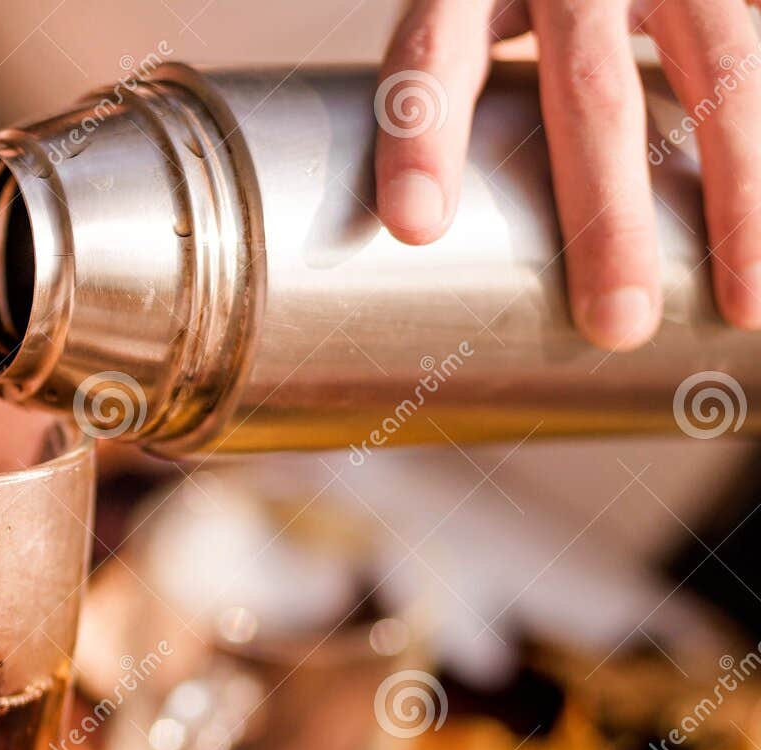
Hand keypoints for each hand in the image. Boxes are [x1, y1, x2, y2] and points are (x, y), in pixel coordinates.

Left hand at [376, 0, 760, 349]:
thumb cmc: (511, 5)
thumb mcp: (470, 32)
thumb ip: (447, 114)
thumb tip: (413, 259)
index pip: (435, 56)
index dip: (421, 137)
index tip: (414, 226)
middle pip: (589, 90)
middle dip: (606, 213)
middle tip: (616, 326)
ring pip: (722, 69)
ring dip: (739, 192)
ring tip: (746, 303)